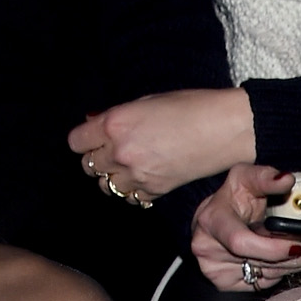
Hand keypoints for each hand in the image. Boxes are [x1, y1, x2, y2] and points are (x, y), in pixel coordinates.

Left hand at [69, 88, 256, 202]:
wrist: (223, 129)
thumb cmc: (188, 107)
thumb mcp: (145, 102)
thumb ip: (116, 117)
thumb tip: (93, 122)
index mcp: (115, 124)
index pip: (76, 142)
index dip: (84, 140)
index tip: (92, 138)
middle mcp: (121, 152)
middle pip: (89, 167)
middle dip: (98, 159)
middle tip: (113, 151)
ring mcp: (138, 174)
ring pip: (107, 186)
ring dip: (113, 178)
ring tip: (129, 167)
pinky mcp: (156, 190)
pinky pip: (132, 198)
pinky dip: (134, 191)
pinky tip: (145, 178)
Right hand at [189, 165, 300, 291]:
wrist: (214, 220)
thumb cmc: (232, 197)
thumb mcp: (246, 178)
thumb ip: (266, 178)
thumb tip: (286, 179)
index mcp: (212, 220)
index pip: (241, 242)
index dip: (273, 249)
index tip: (298, 246)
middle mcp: (207, 247)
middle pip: (259, 262)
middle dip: (292, 258)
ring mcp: (213, 269)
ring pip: (265, 275)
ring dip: (290, 266)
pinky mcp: (223, 283)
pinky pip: (261, 284)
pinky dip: (278, 273)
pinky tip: (284, 260)